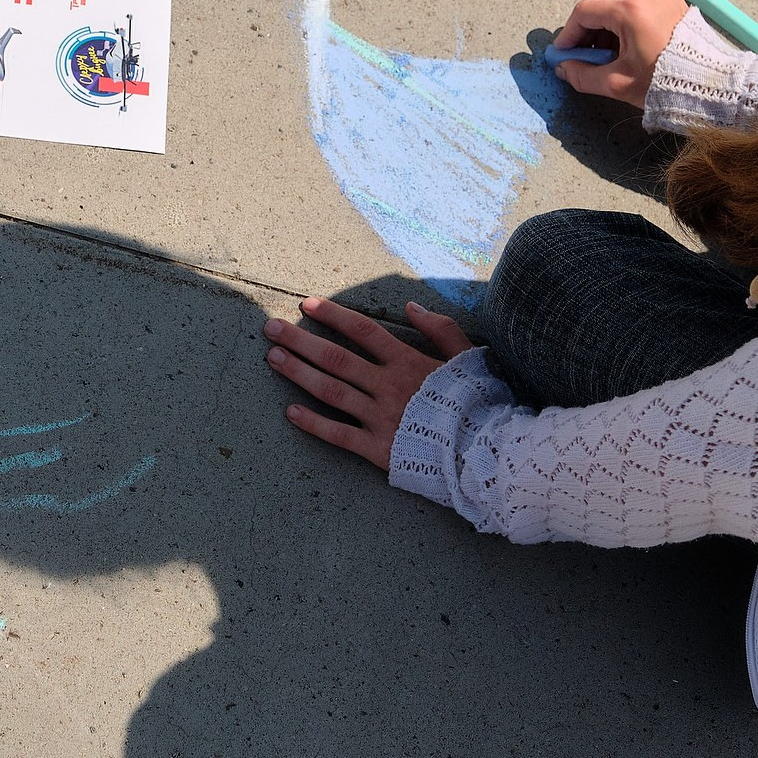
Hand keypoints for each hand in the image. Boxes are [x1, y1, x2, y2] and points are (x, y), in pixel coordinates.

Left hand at [263, 298, 473, 469]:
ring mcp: (380, 418)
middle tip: (270, 327)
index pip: (364, 331)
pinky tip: (290, 412)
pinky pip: (339, 435)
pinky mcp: (378, 450)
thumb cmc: (479, 404)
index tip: (306, 303)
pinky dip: (313, 423)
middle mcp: (388, 386)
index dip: (333, 315)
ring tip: (272, 358)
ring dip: (299, 373)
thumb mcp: (468, 358)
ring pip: (331, 391)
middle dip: (301, 340)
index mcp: (408, 362)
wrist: (487, 453)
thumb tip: (412, 307)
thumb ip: (441, 330)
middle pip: (336, 358)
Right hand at [553, 0, 688, 105]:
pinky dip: (625, 15)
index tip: (564, 52)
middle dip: (585, 18)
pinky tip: (627, 41)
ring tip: (607, 49)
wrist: (710, 83)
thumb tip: (563, 68)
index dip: (569, 33)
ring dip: (605, 17)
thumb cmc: (666, 83)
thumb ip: (583, 75)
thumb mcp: (618, 83)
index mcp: (630, 12)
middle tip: (583, 46)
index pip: (584, 12)